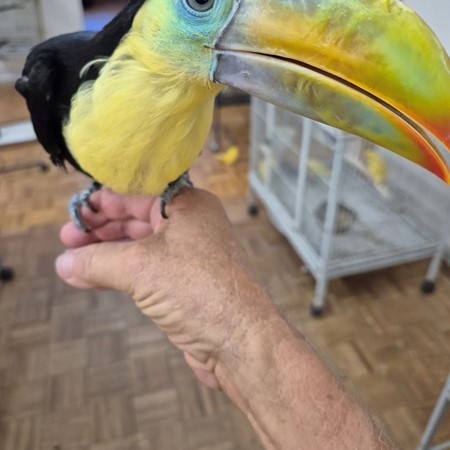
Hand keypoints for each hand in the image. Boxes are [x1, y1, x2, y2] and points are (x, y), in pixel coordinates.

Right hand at [56, 188, 275, 388]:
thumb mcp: (141, 268)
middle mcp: (191, 225)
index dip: (105, 202)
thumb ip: (98, 262)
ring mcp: (189, 255)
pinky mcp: (185, 282)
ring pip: (139, 246)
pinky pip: (145, 270)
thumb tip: (64, 263)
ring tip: (72, 259)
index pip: (138, 192)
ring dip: (106, 252)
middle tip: (68, 239)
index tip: (76, 215)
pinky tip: (92, 278)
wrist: (239, 341)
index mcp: (188, 205)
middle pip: (137, 218)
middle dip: (101, 229)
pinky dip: (119, 272)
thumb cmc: (200, 291)